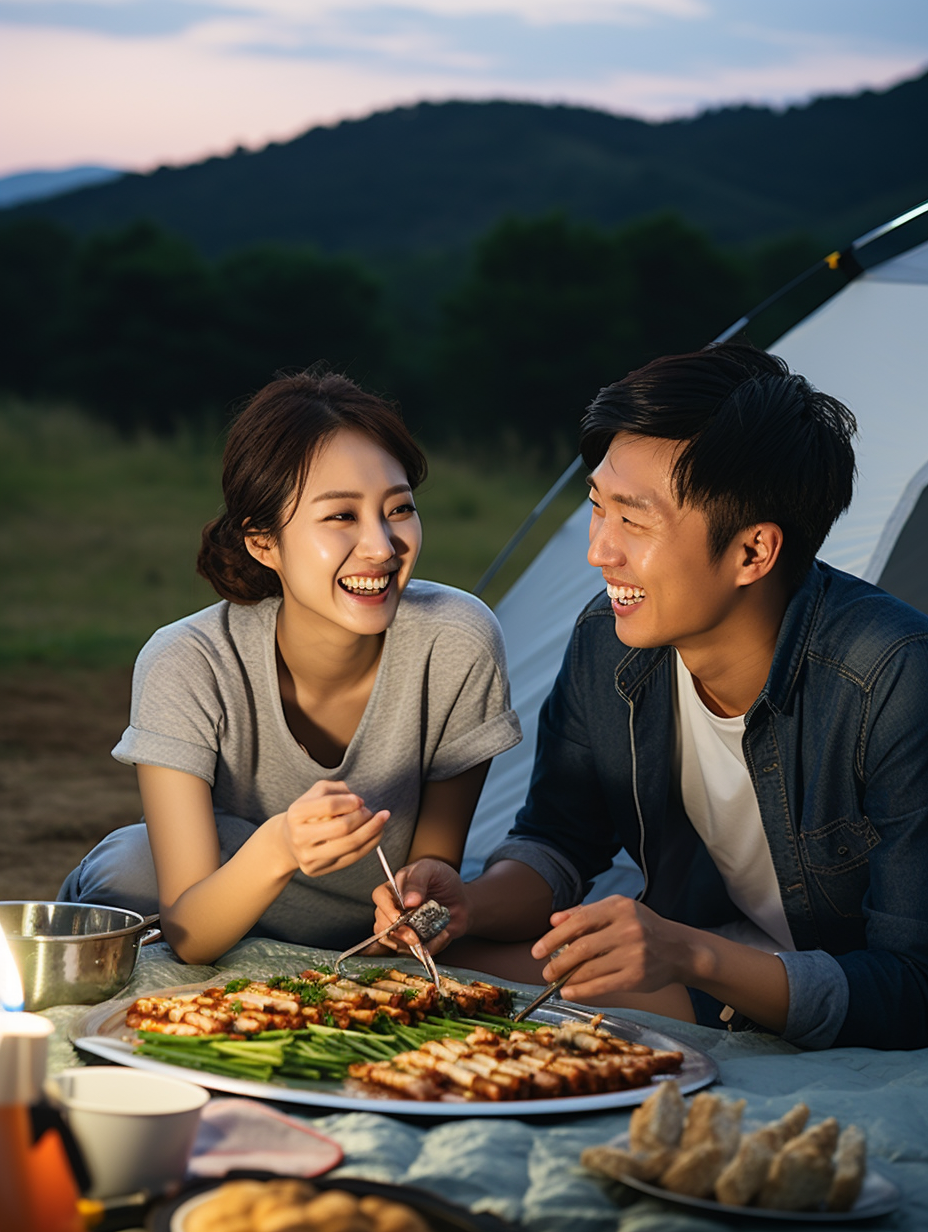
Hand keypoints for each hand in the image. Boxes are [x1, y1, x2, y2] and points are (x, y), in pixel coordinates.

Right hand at [283, 780, 388, 876]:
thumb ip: (336, 789)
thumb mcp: (315, 793)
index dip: (350, 801)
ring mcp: (308, 856)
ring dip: (372, 831)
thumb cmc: (308, 813)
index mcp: (296, 813)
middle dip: (364, 817)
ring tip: (381, 820)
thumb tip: (359, 801)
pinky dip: (369, 845)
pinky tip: (376, 834)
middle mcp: (299, 836)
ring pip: (350, 845)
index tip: (360, 800)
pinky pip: (350, 858)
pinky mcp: (317, 870)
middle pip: (342, 827)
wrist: (288, 840)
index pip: (330, 805)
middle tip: (373, 811)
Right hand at [371, 858, 468, 954]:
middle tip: (415, 935)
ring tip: (433, 932)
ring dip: (412, 943)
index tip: (399, 916)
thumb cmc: (444, 881)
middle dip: (398, 932)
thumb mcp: (432, 870)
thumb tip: (408, 901)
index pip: (379, 897)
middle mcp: (393, 909)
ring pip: (393, 942)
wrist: (462, 901)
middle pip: (381, 924)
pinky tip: (442, 935)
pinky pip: (414, 951)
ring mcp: (401, 927)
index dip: (386, 909)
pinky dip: (430, 946)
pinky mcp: (413, 942)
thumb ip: (418, 879)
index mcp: (393, 888)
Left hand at [530, 895, 689, 1002]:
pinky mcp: (637, 977)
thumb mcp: (617, 911)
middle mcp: (627, 929)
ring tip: (555, 982)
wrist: (680, 949)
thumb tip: (553, 920)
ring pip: (590, 968)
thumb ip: (585, 913)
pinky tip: (569, 992)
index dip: (554, 936)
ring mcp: (633, 954)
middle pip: (581, 947)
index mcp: (619, 907)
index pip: (579, 920)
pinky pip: (602, 985)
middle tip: (545, 971)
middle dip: (557, 962)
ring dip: (567, 978)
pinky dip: (581, 991)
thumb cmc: (642, 927)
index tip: (537, 950)